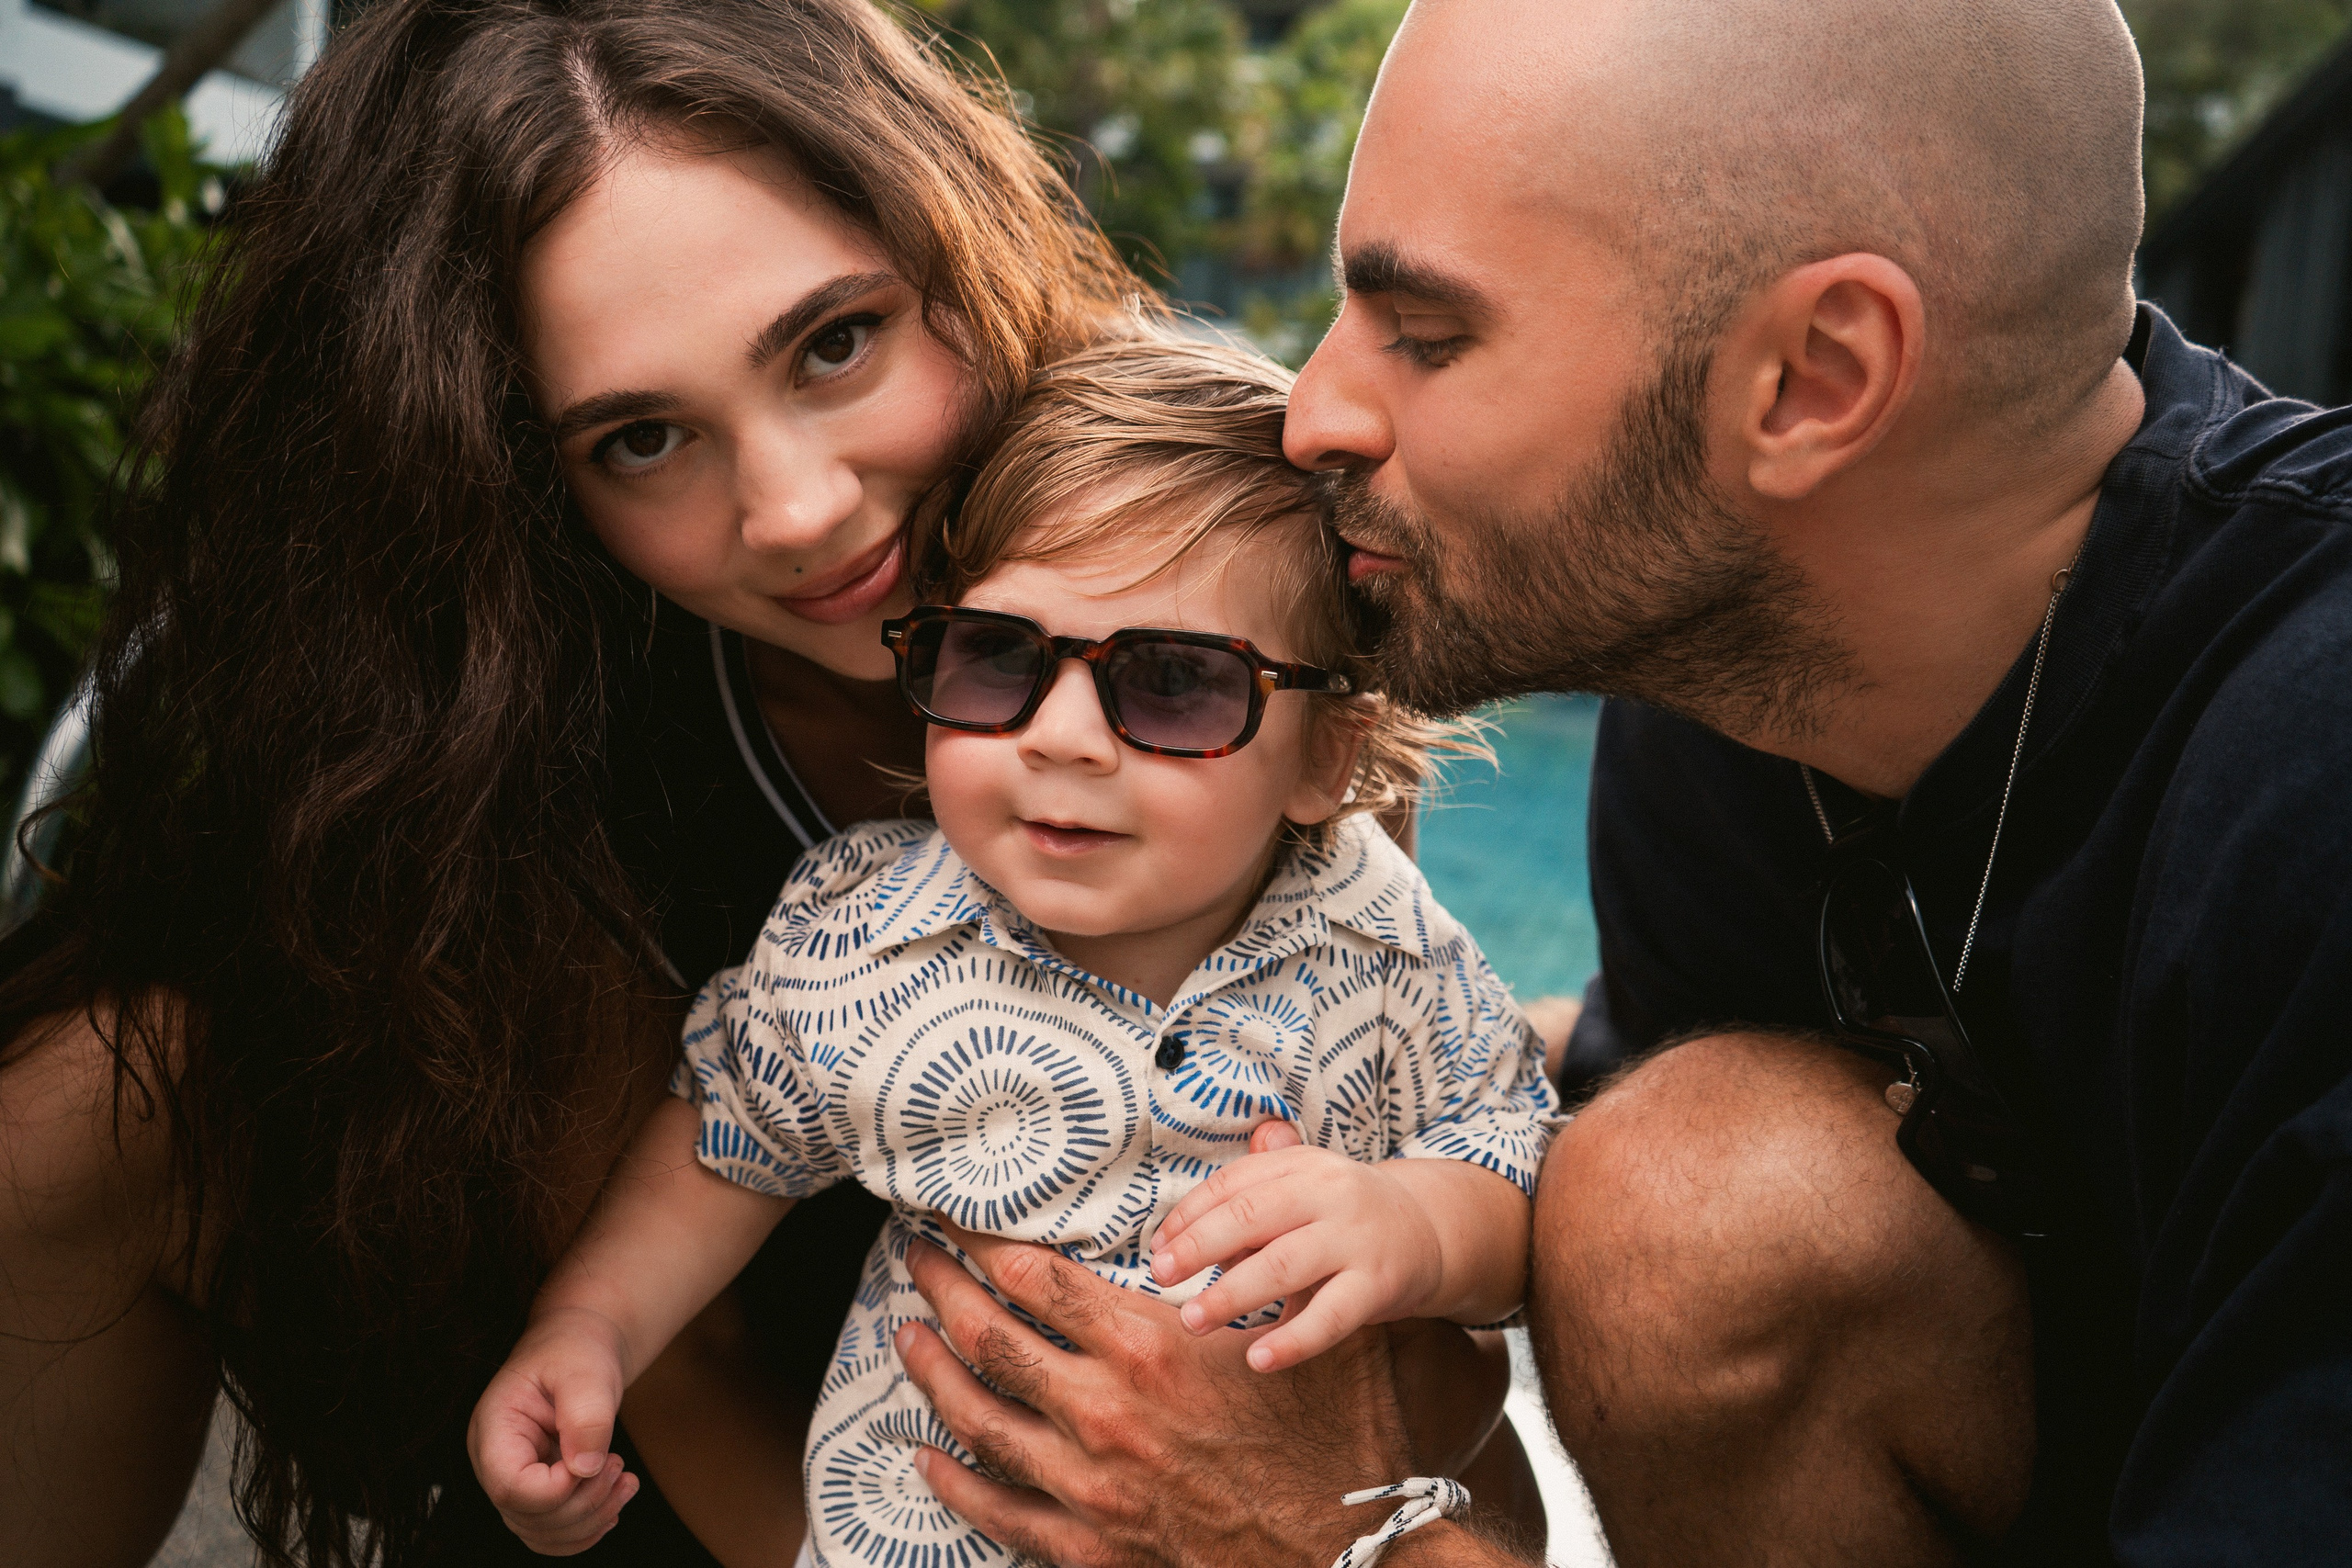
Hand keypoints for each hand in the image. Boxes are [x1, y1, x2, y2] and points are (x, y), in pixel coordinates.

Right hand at [466, 1306, 640, 1554]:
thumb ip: (586, 1416)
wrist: (578, 1346)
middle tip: (619, 1465)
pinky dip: (586, 1529)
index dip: (558, 1489)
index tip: (597, 1461)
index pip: (511, 1487)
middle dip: (584, 1503)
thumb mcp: (586, 1371)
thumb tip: (585, 1468)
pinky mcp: (535, 1492)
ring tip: (625, 1482)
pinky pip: (552, 1533)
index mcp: (493, 1430)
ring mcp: (512, 1481)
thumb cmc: (576, 1352)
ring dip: (590, 1520)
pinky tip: (613, 1503)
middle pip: (527, 1517)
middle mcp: (494, 1462)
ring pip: (541, 1533)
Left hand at [895, 1221, 1420, 1567]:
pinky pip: (997, 1509)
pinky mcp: (1089, 1547)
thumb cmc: (1341, 1441)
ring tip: (907, 1334)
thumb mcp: (1319, 1321)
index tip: (955, 1218)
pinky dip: (953, 1479)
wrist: (1354, 1559)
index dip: (982, 1241)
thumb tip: (1276, 1129)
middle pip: (989, 1337)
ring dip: (932, 1370)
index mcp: (1149, 1350)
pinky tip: (926, 1452)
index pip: (1034, 1278)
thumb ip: (1281, 1237)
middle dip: (941, 1289)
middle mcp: (1104, 1413)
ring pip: (978, 1416)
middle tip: (915, 1257)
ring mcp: (1088, 1486)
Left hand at [1149, 1147, 1444, 1371]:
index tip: (1158, 1249)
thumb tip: (1177, 1235)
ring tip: (1193, 1319)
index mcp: (1301, 1165)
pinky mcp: (1379, 1284)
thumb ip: (1247, 1205)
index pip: (1233, 1184)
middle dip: (1198, 1246)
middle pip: (1251, 1215)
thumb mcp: (1301, 1192)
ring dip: (1232, 1294)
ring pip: (1284, 1265)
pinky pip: (1331, 1316)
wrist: (1429, 1231)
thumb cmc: (1343, 1216)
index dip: (1189, 1215)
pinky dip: (1293, 1339)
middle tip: (1161, 1277)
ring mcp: (1356, 1238)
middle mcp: (1329, 1192)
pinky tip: (1258, 1358)